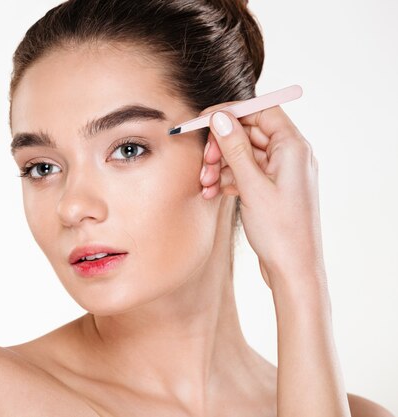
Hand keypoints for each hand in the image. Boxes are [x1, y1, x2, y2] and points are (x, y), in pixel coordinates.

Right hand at [199, 103, 325, 290]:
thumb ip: (235, 149)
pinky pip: (245, 173)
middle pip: (249, 133)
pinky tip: (212, 192)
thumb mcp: (252, 186)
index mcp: (293, 148)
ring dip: (220, 165)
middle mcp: (290, 156)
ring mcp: (281, 173)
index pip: (261, 111)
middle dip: (222, 145)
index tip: (204, 119)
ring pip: (243, 154)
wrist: (293, 270)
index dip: (231, 111)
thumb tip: (220, 117)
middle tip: (205, 162)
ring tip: (205, 184)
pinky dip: (227, 179)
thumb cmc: (281, 231)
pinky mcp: (272, 189)